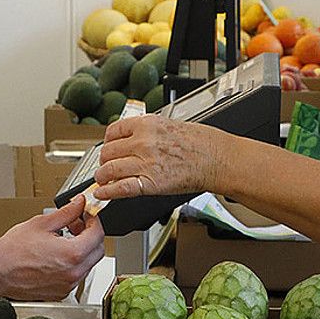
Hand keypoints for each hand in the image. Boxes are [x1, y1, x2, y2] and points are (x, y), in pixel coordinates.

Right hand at [0, 197, 104, 300]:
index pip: (98, 234)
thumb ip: (67, 212)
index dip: (94, 220)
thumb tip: (79, 204)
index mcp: (73, 254)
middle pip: (98, 250)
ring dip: (82, 251)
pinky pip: (76, 277)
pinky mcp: (61, 293)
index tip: (87, 215)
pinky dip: (73, 265)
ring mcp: (68, 285)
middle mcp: (74, 273)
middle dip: (90, 235)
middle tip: (76, 225)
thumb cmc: (12, 251)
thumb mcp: (42, 223)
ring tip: (63, 240)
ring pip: (88, 265)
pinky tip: (57, 256)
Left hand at [92, 115, 221, 199]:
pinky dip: (108, 192)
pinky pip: (120, 188)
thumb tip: (132, 141)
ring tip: (103, 180)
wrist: (217, 158)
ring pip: (109, 170)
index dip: (108, 142)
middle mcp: (142, 142)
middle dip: (104, 160)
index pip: (113, 131)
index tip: (108, 147)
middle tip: (106, 166)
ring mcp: (145, 163)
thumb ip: (148, 132)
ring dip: (103, 177)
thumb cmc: (201, 143)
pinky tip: (102, 193)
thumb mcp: (169, 125)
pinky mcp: (150, 183)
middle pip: (108, 151)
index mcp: (147, 124)